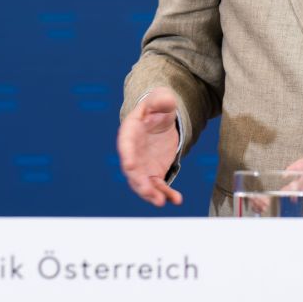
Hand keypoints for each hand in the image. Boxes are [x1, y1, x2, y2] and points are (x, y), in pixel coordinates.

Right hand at [116, 88, 183, 206]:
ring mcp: (142, 165)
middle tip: (150, 193)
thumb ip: (161, 100)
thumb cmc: (157, 107)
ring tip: (162, 202)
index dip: (127, 155)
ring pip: (143, 183)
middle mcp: (132, 152)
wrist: (161, 119)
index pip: (126, 145)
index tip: (129, 166)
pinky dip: (166, 194)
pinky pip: (158, 186)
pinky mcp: (153, 173)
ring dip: (151, 194)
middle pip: (132, 171)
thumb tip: (166, 101)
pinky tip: (176, 200)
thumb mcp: (160, 99)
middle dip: (139, 183)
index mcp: (130, 132)